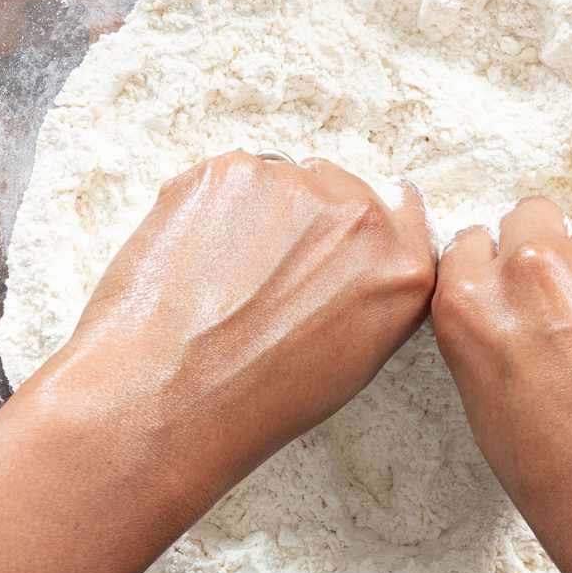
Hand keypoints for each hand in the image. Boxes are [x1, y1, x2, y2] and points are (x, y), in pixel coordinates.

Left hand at [17, 151, 435, 494]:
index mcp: (401, 269)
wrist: (168, 397)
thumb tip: (356, 259)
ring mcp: (296, 185)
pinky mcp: (231, 171)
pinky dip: (210, 209)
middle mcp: (361, 217)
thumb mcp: (351, 363)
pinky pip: (226, 180)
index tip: (338, 235)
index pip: (403, 213)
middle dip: (306, 221)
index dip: (364, 227)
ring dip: (257, 214)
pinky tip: (193, 261)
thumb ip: (371, 294)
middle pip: (339, 188)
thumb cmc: (254, 401)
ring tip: (221, 278)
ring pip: (279, 182)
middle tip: (263, 275)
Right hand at [431, 196, 571, 572]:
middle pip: (531, 217)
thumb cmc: (568, 493)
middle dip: (543, 253)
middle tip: (561, 312)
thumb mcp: (488, 416)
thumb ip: (488, 340)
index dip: (490, 272)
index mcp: (470, 304)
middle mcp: (534, 270)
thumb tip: (508, 317)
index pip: (467, 244)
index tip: (507, 298)